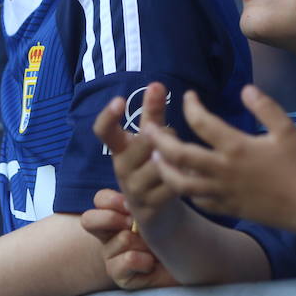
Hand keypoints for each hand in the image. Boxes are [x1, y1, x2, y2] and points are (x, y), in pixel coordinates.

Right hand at [79, 189, 177, 290]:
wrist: (188, 263)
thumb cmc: (173, 233)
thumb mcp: (159, 212)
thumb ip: (143, 202)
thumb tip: (132, 202)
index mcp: (115, 216)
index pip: (100, 200)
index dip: (111, 200)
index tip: (130, 205)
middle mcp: (109, 236)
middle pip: (89, 220)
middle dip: (111, 218)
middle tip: (132, 223)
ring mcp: (111, 257)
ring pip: (122, 239)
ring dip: (143, 242)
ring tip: (153, 248)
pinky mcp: (119, 276)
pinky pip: (128, 260)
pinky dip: (144, 260)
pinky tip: (152, 263)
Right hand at [91, 83, 176, 229]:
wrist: (156, 212)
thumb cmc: (151, 166)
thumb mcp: (149, 140)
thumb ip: (152, 113)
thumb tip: (156, 83)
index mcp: (118, 150)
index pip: (104, 131)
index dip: (108, 116)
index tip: (120, 100)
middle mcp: (121, 168)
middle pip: (144, 142)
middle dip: (164, 134)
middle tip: (172, 135)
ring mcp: (134, 189)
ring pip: (160, 163)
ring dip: (176, 155)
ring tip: (183, 156)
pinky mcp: (150, 206)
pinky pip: (172, 183)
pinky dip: (185, 175)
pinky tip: (191, 172)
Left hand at [148, 85, 295, 225]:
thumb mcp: (285, 128)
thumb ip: (264, 106)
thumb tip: (245, 89)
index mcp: (236, 146)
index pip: (201, 122)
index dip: (190, 105)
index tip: (187, 96)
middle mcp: (223, 169)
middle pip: (178, 154)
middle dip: (159, 139)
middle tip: (149, 127)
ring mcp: (221, 191)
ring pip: (179, 183)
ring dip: (164, 168)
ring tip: (156, 156)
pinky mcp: (224, 207)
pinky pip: (196, 200)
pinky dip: (184, 188)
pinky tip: (181, 178)